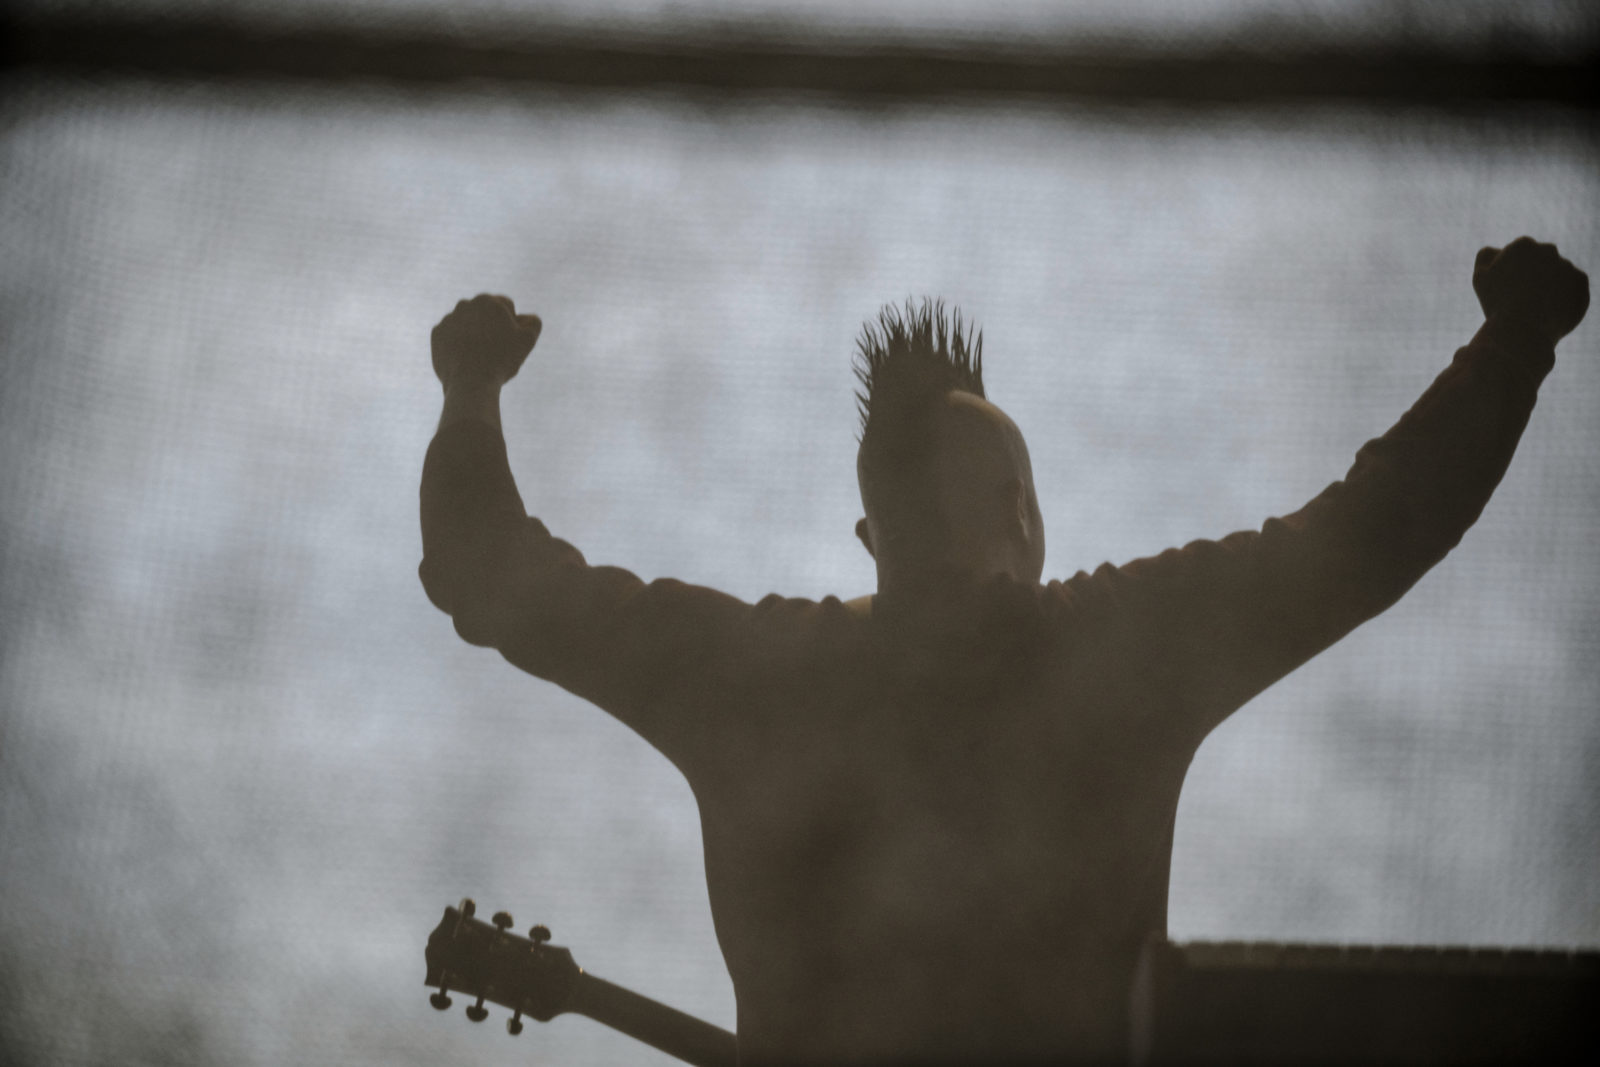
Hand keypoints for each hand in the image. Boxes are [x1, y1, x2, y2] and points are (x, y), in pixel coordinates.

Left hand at [431, 294, 542, 387]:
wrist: (470, 382)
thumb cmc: (501, 361)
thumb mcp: (527, 341)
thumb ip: (533, 322)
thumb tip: (527, 317)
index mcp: (488, 301)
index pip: (505, 306)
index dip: (512, 324)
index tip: (509, 342)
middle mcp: (465, 304)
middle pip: (484, 314)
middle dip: (490, 326)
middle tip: (495, 350)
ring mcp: (449, 318)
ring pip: (467, 325)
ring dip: (474, 334)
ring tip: (480, 356)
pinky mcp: (436, 334)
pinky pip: (451, 337)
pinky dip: (458, 345)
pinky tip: (466, 359)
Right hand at [1473, 237, 1588, 346]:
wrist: (1524, 331)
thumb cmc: (1497, 305)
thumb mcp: (1480, 278)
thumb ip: (1486, 256)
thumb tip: (1497, 249)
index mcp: (1522, 245)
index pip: (1518, 252)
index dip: (1511, 270)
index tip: (1506, 287)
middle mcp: (1548, 250)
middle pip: (1540, 260)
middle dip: (1534, 273)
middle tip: (1522, 297)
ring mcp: (1567, 265)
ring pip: (1556, 274)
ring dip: (1549, 285)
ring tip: (1536, 307)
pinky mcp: (1581, 282)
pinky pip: (1572, 287)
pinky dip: (1563, 297)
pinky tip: (1550, 310)